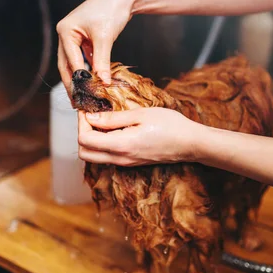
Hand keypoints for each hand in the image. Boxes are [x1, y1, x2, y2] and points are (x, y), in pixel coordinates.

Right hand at [56, 0, 139, 90]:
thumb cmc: (112, 10)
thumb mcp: (106, 38)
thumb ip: (102, 61)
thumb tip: (103, 83)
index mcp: (65, 31)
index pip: (70, 60)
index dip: (78, 79)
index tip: (84, 95)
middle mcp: (65, 33)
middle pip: (66, 64)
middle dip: (72, 83)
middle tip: (76, 102)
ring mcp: (73, 36)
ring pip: (73, 63)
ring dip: (79, 78)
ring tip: (82, 96)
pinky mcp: (83, 38)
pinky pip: (82, 58)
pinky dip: (87, 70)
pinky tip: (91, 83)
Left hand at [77, 107, 204, 166]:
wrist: (191, 144)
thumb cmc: (170, 126)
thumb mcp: (140, 114)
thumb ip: (112, 118)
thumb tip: (90, 117)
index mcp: (120, 146)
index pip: (84, 139)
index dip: (81, 123)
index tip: (87, 109)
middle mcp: (120, 158)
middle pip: (84, 153)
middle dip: (82, 132)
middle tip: (91, 115)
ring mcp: (125, 163)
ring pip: (94, 156)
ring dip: (92, 138)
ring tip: (102, 119)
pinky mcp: (130, 162)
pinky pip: (107, 156)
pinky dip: (103, 142)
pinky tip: (114, 127)